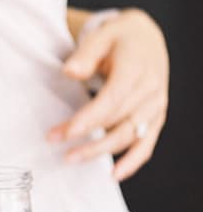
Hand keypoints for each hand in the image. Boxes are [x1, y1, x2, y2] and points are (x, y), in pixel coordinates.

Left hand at [49, 8, 168, 180]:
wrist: (146, 38)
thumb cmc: (119, 37)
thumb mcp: (101, 36)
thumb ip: (85, 54)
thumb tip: (69, 72)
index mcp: (136, 70)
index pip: (112, 100)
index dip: (89, 119)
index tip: (66, 132)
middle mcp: (150, 92)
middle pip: (117, 122)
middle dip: (85, 136)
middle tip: (54, 142)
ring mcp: (156, 107)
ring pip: (129, 136)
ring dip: (101, 151)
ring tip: (71, 158)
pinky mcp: (156, 117)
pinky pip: (147, 144)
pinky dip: (133, 161)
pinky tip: (115, 175)